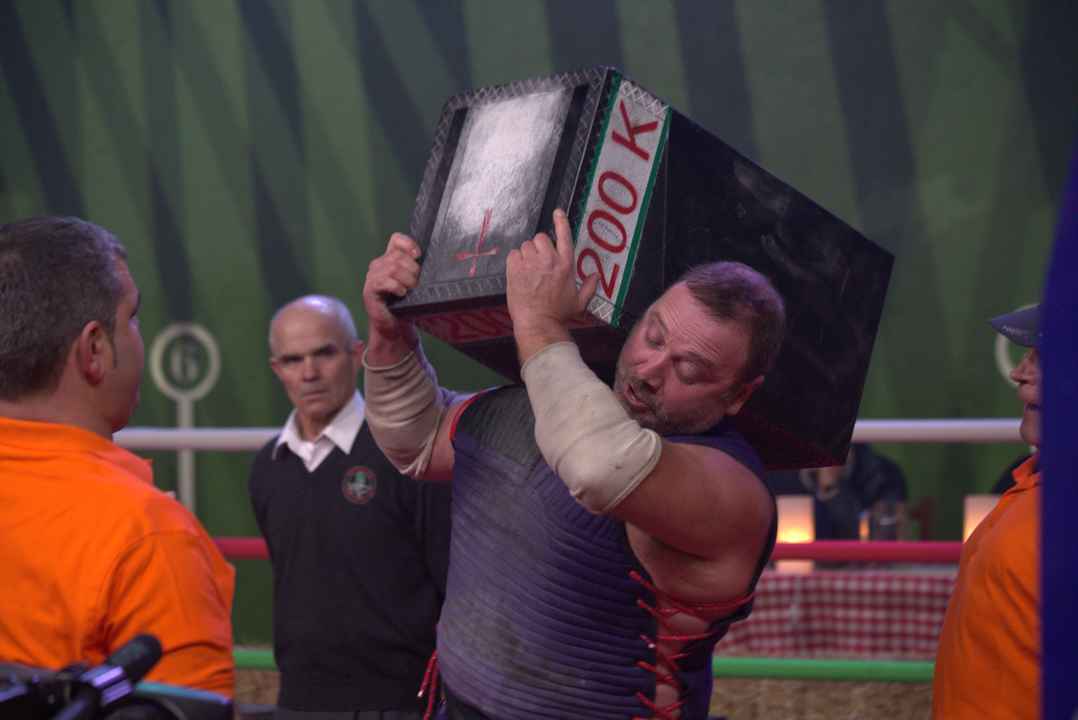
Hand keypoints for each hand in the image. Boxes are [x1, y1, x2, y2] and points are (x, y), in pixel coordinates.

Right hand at [362, 233, 420, 357]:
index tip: (418, 255)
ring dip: (406, 279)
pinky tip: (402, 294)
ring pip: (392, 267)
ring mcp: (372, 277)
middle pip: (398, 256)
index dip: (408, 244)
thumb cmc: (407, 304)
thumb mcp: (416, 284)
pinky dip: (396, 286)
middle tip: (417, 284)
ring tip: (410, 290)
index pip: (396, 239)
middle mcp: (379, 265)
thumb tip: (435, 260)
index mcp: (390, 259)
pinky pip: (383, 281)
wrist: (396, 327)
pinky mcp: (369, 290)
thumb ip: (418, 270)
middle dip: (412, 269)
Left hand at [506, 209, 597, 357]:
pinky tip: (519, 272)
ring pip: (526, 245)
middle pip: (541, 238)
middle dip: (539, 247)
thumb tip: (596, 276)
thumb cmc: (558, 314)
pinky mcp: (515, 269)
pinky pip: (513, 254)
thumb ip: (590, 287)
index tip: (558, 213)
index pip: (564, 236)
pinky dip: (515, 260)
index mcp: (565, 265)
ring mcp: (531, 263)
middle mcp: (549, 260)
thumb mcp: (579, 302)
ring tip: (529, 271)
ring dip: (527, 254)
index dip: (561, 222)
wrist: (538, 323)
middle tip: (538, 262)